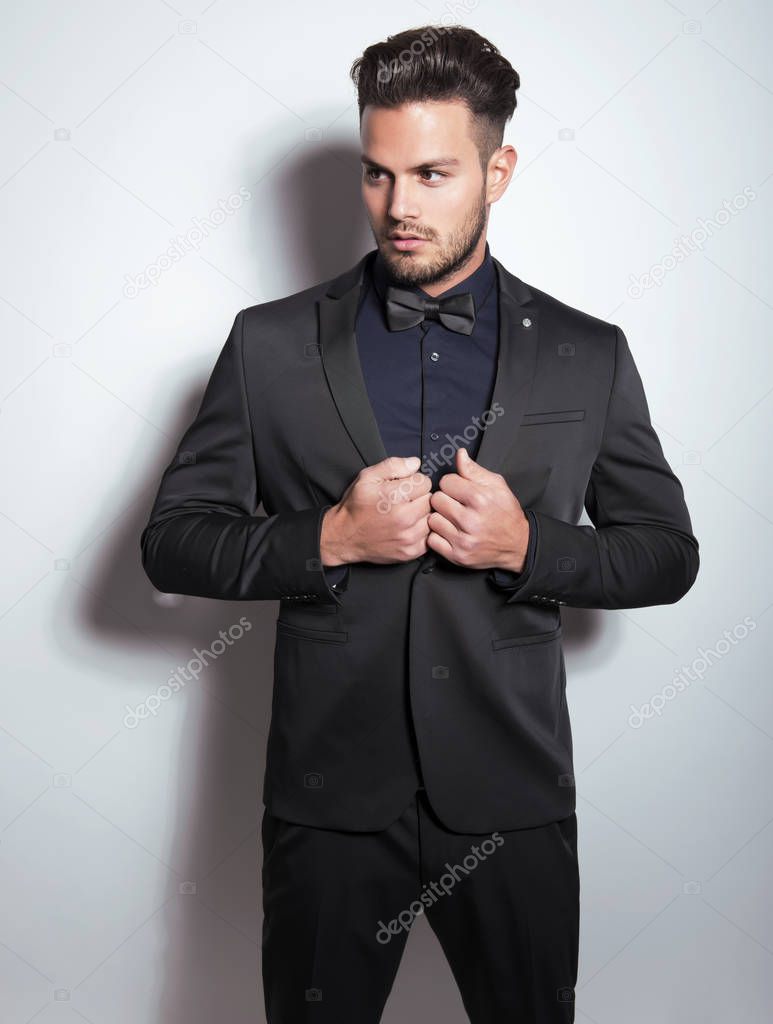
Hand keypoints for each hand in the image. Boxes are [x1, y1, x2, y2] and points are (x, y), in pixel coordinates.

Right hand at [320, 456, 431, 565]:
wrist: (345, 537)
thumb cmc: (356, 507)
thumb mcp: (367, 478)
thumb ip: (393, 466)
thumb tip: (415, 463)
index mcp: (392, 497)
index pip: (425, 482)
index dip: (415, 482)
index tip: (406, 488)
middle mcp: (403, 518)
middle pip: (431, 500)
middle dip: (420, 498)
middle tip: (405, 501)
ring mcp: (408, 537)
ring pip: (432, 518)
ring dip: (423, 516)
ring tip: (406, 515)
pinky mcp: (411, 552)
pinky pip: (430, 536)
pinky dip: (421, 532)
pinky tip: (407, 528)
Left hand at [427, 448, 528, 571]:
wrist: (518, 545)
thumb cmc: (506, 512)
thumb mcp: (497, 485)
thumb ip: (474, 470)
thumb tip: (459, 454)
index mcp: (480, 498)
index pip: (446, 481)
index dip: (452, 484)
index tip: (459, 491)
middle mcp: (471, 520)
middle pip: (436, 500)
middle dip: (444, 500)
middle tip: (455, 505)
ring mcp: (464, 540)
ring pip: (432, 520)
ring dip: (440, 518)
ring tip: (452, 519)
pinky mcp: (458, 556)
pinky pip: (431, 540)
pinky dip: (438, 536)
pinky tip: (449, 532)